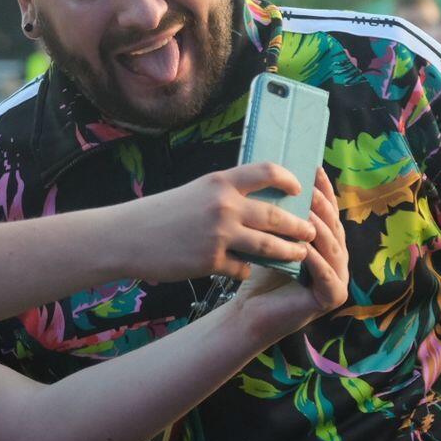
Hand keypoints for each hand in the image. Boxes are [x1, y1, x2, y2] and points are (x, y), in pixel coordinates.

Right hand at [116, 162, 317, 282]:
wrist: (128, 237)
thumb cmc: (162, 213)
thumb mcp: (196, 192)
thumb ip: (226, 194)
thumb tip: (260, 199)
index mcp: (220, 182)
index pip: (267, 171)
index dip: (289, 178)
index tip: (300, 188)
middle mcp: (223, 206)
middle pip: (276, 215)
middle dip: (299, 226)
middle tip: (311, 231)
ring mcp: (219, 235)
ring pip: (268, 246)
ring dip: (288, 251)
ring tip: (299, 253)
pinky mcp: (211, 261)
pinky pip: (243, 267)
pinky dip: (248, 268)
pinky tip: (247, 268)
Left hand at [230, 168, 348, 342]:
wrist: (250, 312)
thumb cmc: (260, 272)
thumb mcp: (273, 237)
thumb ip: (282, 215)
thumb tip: (278, 177)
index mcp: (328, 242)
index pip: (328, 211)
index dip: (324, 190)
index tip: (314, 168)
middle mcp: (338, 258)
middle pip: (332, 226)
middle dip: (322, 204)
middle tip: (310, 186)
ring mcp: (339, 278)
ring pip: (332, 247)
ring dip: (319, 227)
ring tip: (306, 210)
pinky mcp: (332, 297)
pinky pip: (326, 273)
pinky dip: (315, 259)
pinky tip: (303, 247)